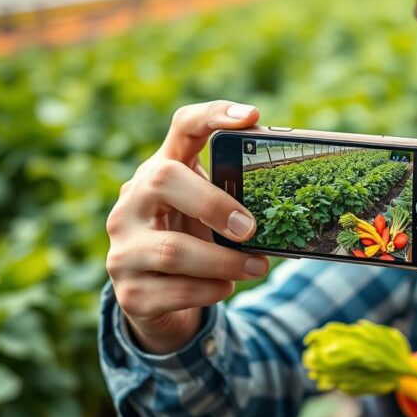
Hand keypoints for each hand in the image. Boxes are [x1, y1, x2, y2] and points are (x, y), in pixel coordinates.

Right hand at [106, 100, 269, 353]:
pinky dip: (210, 290)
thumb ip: (236, 201)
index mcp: (159, 173)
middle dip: (213, 203)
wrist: (155, 302)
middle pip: (164, 179)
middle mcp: (131, 204)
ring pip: (172, 250)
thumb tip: (292, 204)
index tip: (252, 117)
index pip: (182, 127)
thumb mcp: (208, 215)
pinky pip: (176, 291)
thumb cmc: (193, 243)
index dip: (214, 115)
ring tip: (257, 267)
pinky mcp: (130, 293)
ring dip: (224, 261)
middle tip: (250, 227)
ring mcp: (123, 249)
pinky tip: (225, 286)